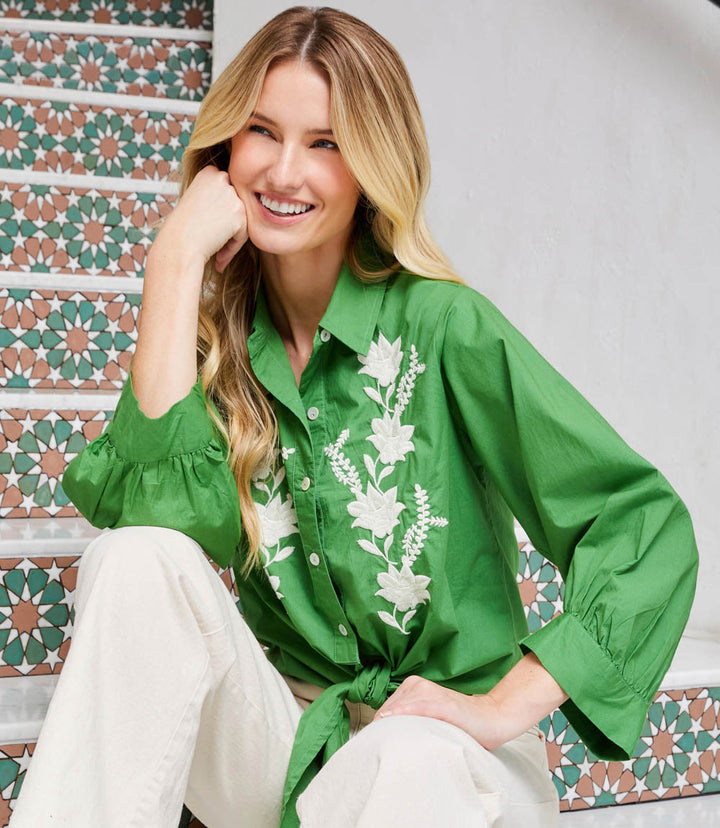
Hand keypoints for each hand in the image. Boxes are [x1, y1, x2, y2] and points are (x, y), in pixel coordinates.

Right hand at [153, 164, 248, 272]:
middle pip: (236, 205)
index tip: (208, 225)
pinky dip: (233, 247)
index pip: (227, 191)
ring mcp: (232, 195)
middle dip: (229, 224)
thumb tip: (234, 204)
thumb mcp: (196, 201)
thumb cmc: (182, 228)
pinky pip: (243, 234)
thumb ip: (216, 197)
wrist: (179, 244)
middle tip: (214, 240)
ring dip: (231, 237)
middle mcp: (222, 179)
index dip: (220, 212)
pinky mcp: (239, 213)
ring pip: (242, 220)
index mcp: (209, 172)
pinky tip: (219, 258)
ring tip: (216, 252)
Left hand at [372, 675, 510, 750]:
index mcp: (411, 686)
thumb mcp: (426, 716)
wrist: (491, 718)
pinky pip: (418, 708)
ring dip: (395, 728)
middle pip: (387, 712)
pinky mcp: (443, 704)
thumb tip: (381, 737)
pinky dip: (406, 715)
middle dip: (386, 731)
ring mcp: (430, 692)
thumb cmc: (459, 721)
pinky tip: (396, 722)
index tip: (379, 747)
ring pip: (399, 711)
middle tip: (391, 751)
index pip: (383, 711)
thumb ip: (407, 719)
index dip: (380, 730)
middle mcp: (417, 685)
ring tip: (401, 748)